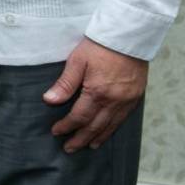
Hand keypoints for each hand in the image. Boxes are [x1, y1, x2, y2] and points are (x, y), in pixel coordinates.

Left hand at [44, 36, 148, 152]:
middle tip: (69, 148)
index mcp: (97, 92)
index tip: (56, 132)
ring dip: (98, 137)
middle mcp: (114, 101)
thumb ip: (65, 83)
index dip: (67, 126)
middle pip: (95, 126)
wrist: (128, 35)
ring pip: (111, 125)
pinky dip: (113, 128)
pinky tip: (107, 132)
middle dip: (81, 138)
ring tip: (88, 146)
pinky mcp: (136, 96)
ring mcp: (127, 100)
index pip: (79, 116)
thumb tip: (49, 100)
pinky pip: (123, 118)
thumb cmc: (99, 46)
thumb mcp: (77, 61)